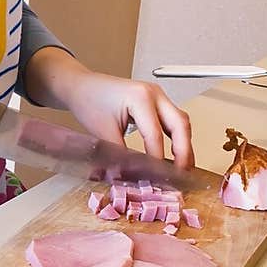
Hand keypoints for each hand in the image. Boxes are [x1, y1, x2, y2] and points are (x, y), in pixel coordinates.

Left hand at [24, 49, 194, 167]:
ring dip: (184, 145)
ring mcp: (158, 96)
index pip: (155, 135)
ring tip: (182, 169)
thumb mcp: (102, 131)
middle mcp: (154, 94)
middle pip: (180, 125)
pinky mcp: (157, 101)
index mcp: (140, 98)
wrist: (81, 86)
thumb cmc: (89, 101)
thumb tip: (130, 178)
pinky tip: (176, 155)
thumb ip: (118, 156)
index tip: (156, 180)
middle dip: (184, 153)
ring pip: (181, 121)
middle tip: (181, 176)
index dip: (157, 160)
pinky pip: (174, 120)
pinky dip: (177, 137)